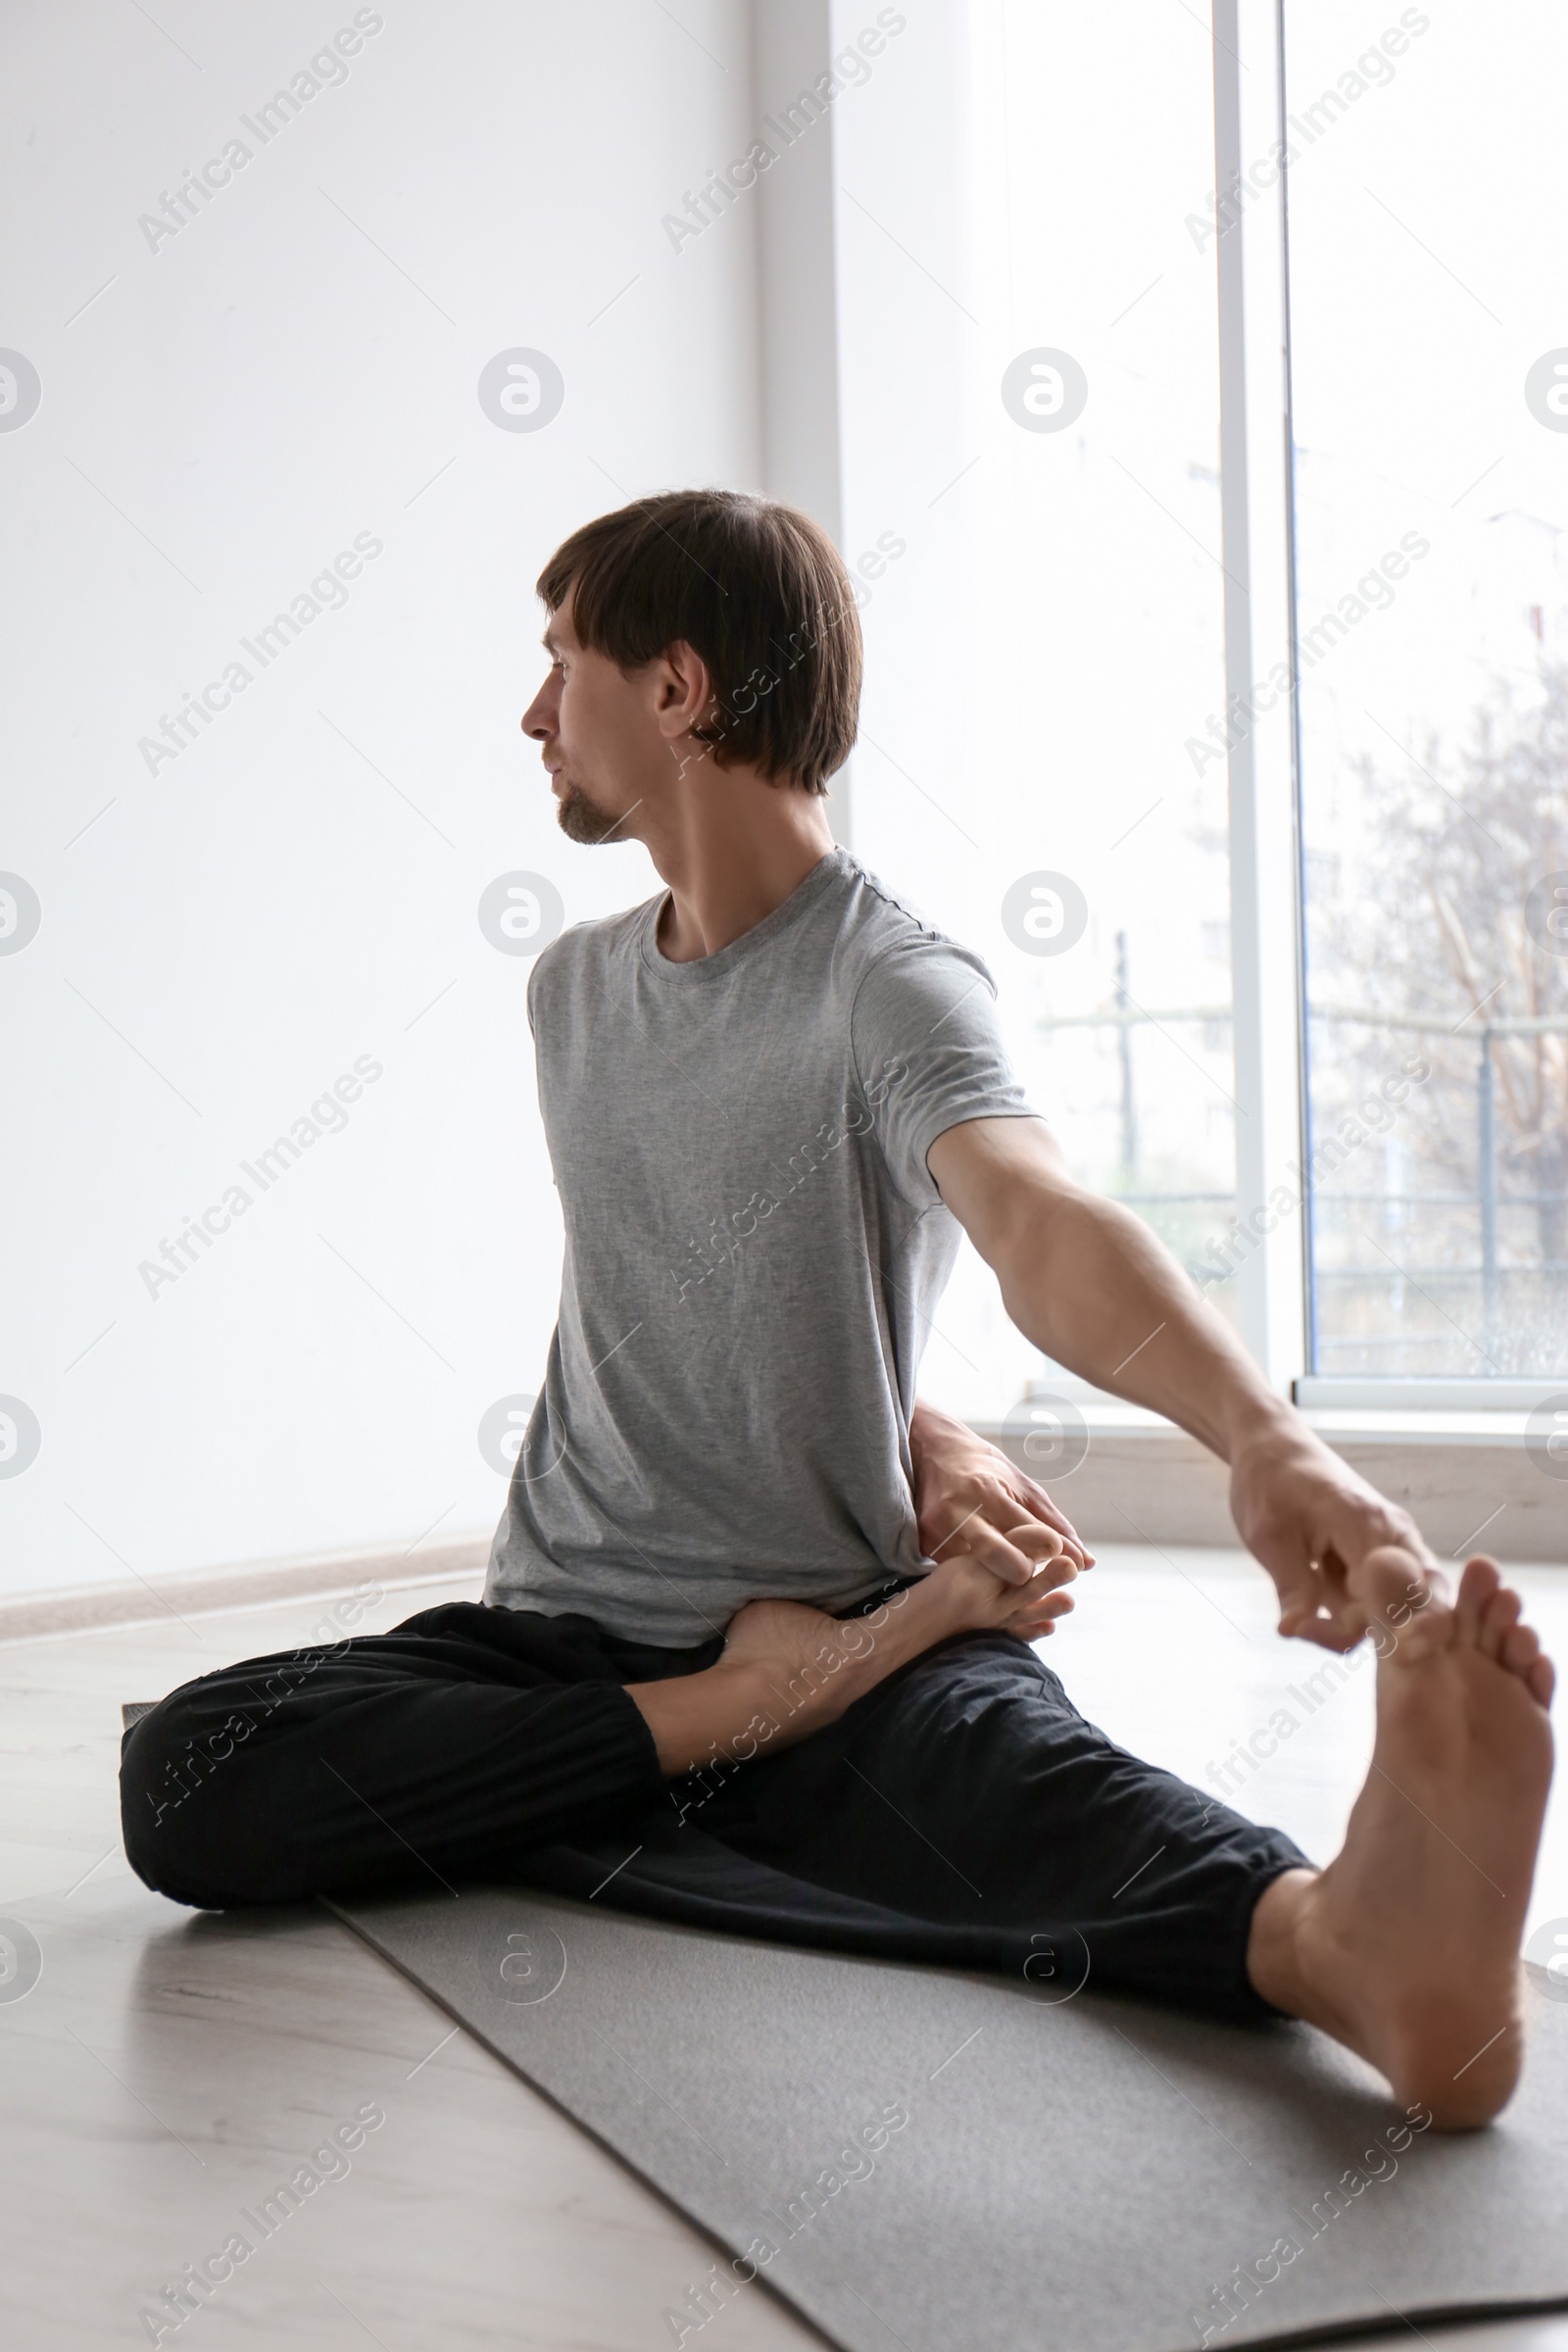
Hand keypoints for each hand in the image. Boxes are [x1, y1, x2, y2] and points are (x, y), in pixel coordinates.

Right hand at [910, 1399, 1092, 1586]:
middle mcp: (957, 1510)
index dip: (1050, 1551)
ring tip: (1016, 1576)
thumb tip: (1086, 1562)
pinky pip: (956, 1573)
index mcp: (986, 1491)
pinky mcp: (923, 1542)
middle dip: (1022, 1573)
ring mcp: (935, 1528)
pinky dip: (976, 1578)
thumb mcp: (1022, 1486)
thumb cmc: (985, 1467)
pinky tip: (989, 1575)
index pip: (1026, 1532)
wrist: (931, 1451)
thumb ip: (1054, 1525)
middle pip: (996, 1558)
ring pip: (974, 1573)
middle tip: (1038, 1577)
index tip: (1065, 1561)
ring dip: (999, 1581)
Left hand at [1229, 1413, 1439, 1650]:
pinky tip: (1315, 1611)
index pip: (1394, 1596)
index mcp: (1371, 1525)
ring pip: (1403, 1609)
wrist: (1274, 1447)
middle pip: (1419, 1608)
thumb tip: (1294, 1630)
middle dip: (1378, 1636)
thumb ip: (1292, 1584)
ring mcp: (1397, 1547)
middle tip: (1310, 1628)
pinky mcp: (1385, 1558)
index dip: (1363, 1629)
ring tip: (1304, 1619)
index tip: (1308, 1629)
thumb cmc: (1270, 1483)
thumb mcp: (1268, 1534)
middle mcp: (1397, 1537)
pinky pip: (1386, 1600)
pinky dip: (1358, 1615)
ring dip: (1360, 1626)